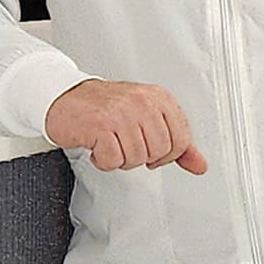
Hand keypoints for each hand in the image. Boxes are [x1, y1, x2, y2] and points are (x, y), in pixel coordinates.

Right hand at [45, 79, 208, 173]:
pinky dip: (103, 161)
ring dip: (120, 158)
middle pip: (160, 152)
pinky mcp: (101, 125)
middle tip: (124, 143)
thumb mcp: (148, 119)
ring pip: (137, 158)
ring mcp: (122, 112)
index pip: (181, 140)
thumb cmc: (105, 108)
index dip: (165, 154)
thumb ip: (178, 144)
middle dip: (141, 156)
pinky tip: (97, 146)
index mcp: (159, 98)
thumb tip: (200, 165)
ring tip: (110, 142)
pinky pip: (113, 160)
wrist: (64, 97)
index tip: (150, 148)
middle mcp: (143, 102)